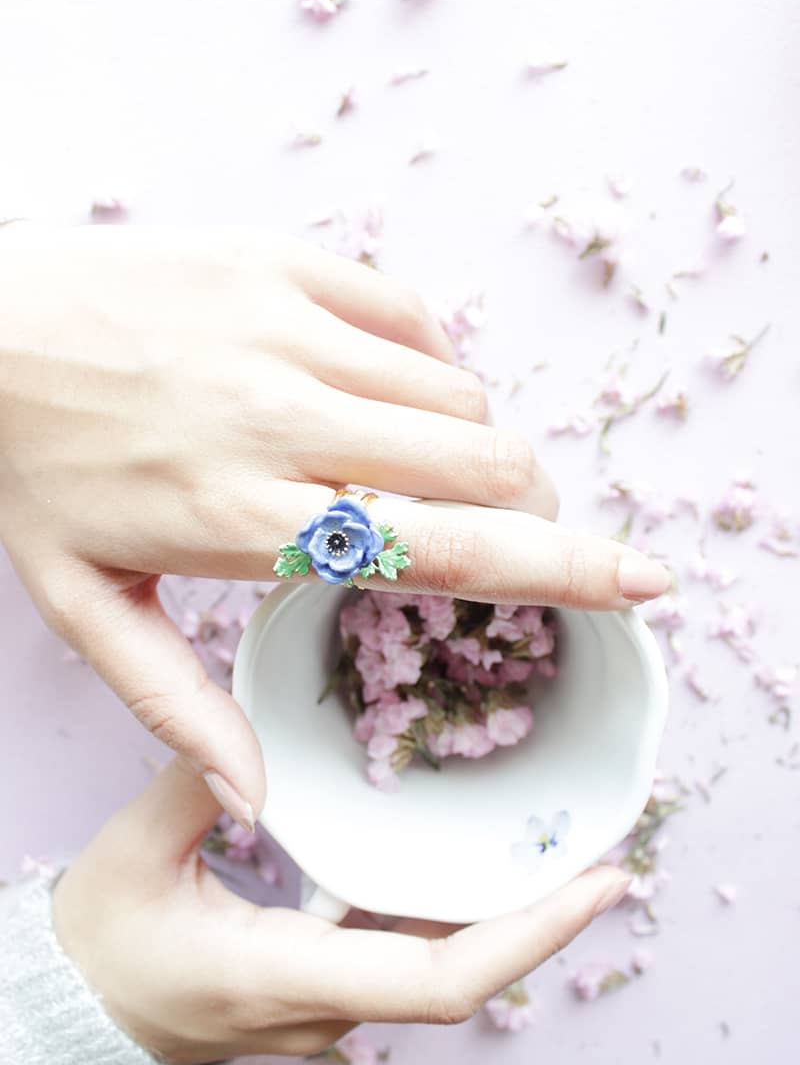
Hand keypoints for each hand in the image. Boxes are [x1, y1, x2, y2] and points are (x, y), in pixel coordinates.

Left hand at [0, 225, 668, 825]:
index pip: (442, 551)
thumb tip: (258, 799)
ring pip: (459, 393)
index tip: (642, 579)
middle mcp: (284, 422)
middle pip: (482, 464)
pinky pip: (413, 319)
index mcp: (245, 520)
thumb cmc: (34, 468)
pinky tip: (396, 397)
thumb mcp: (83, 607)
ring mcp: (290, 330)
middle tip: (520, 529)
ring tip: (438, 470)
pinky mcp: (287, 265)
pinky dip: (433, 366)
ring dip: (480, 443)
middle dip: (536, 506)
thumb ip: (179, 704)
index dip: (562, 568)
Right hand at [52, 758, 630, 1064]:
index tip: (598, 885)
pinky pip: (406, 956)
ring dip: (504, 914)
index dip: (528, 937)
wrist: (77, 1010)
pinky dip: (452, 912)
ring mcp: (329, 1008)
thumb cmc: (102, 944)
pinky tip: (472, 859)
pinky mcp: (325, 990)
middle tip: (602, 844)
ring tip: (556, 845)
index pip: (437, 981)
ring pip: (440, 968)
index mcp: (286, 978)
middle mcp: (326, 1008)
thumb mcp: (136, 854)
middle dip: (539, 916)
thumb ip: (195, 784)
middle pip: (462, 974)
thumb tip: (251, 723)